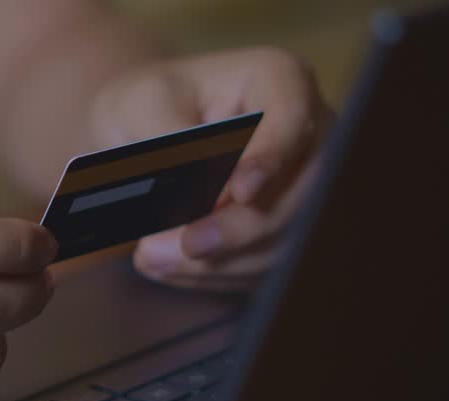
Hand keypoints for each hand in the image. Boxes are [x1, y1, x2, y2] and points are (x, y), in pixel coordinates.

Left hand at [90, 47, 333, 290]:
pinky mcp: (286, 226)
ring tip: (154, 258)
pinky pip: (265, 263)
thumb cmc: (146, 105)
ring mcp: (304, 183)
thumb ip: (173, 143)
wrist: (141, 130)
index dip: (270, 159)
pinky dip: (216, 272)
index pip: (291, 119)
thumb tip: (201, 193)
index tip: (239, 193)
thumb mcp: (144, 107)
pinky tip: (170, 266)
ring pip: (283, 237)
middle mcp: (307, 131)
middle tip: (177, 247)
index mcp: (279, 80)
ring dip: (220, 260)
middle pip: (297, 192)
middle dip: (236, 230)